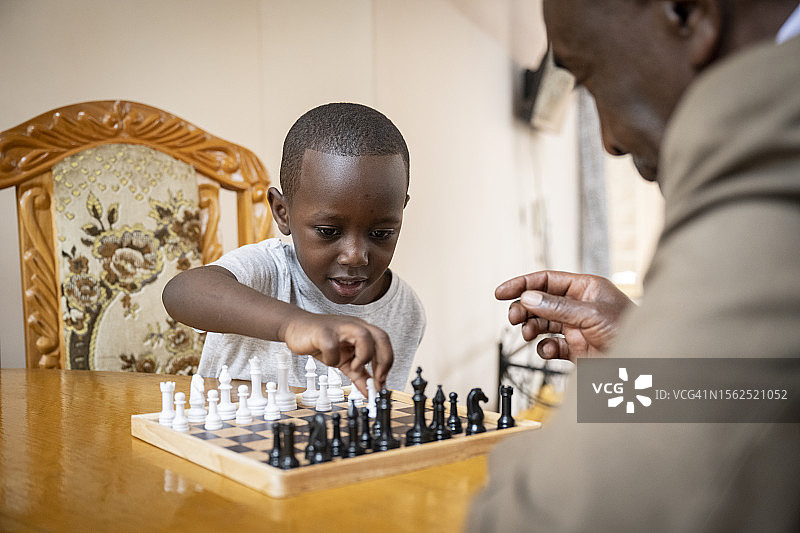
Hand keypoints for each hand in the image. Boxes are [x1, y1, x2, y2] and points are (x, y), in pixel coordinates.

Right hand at [281, 313, 393, 393]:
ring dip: (363, 357)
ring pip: (364, 336)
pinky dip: (333, 359)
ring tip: (353, 367)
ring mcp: (340, 327)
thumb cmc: (321, 341)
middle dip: (383, 362)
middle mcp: (354, 325)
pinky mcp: (323, 332)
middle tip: (376, 380)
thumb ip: (359, 375)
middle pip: (381, 337)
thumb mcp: (344, 360)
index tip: (382, 383)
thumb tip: (370, 391)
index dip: (387, 363)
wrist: (296, 328)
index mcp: (362, 330)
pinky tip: (329, 360)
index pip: (384, 342)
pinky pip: (333, 347)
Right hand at [495, 270, 633, 360]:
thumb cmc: (631, 331)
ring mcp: (576, 328)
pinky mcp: (576, 349)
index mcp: (585, 288)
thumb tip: (529, 297)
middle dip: (524, 309)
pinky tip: (547, 350)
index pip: (546, 280)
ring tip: (528, 335)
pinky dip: (544, 349)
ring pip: (542, 324)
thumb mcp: (592, 314)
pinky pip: (551, 346)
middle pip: (540, 302)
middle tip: (514, 318)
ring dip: (531, 328)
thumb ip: (558, 307)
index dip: (522, 284)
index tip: (501, 292)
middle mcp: (578, 306)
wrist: (646, 366)